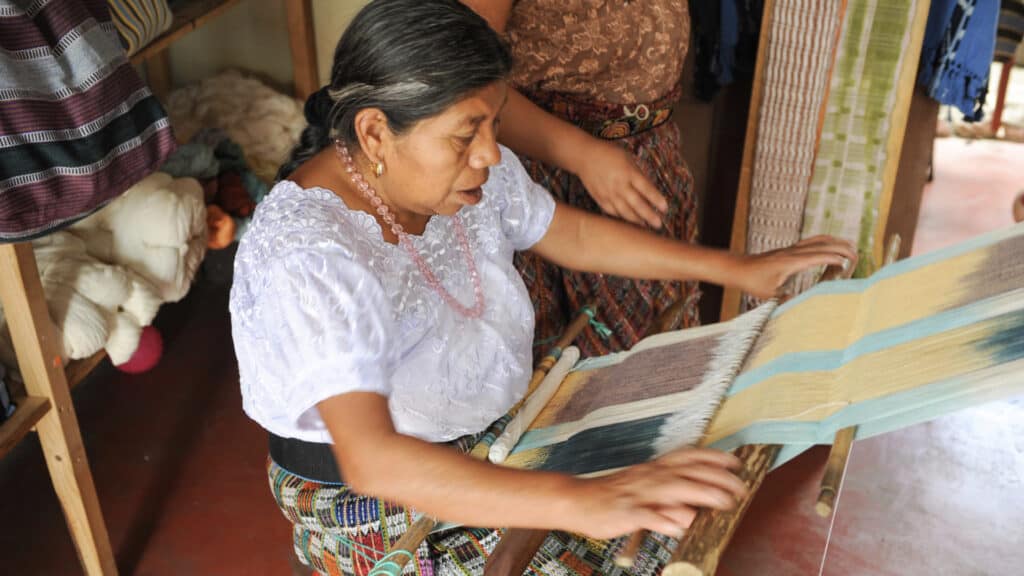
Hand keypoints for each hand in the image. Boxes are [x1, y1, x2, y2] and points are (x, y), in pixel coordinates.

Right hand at [562, 448, 745, 539]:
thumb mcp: (645, 490)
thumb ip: (670, 498)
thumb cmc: (613, 496)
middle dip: (717, 479)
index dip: (713, 457)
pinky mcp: (626, 513)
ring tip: (723, 502)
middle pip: (688, 473)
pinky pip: (647, 516)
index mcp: (654, 470)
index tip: (735, 462)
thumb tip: (694, 510)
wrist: (578, 500)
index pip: (688, 457)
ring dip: (700, 494)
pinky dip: (663, 520)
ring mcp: (638, 494)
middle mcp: (650, 477)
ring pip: (673, 490)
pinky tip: (679, 527)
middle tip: (740, 488)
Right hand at [575, 138, 667, 227]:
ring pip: (624, 211)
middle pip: (636, 203)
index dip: (656, 199)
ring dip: (636, 220)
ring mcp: (608, 193)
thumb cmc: (609, 154)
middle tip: (658, 224)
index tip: (665, 208)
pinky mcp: (600, 198)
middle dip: (649, 215)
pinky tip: (629, 222)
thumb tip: (649, 190)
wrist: (585, 156)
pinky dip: (621, 217)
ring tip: (646, 225)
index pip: (646, 188)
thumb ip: (637, 174)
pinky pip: (612, 211)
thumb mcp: (628, 158)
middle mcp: (619, 185)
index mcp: (628, 172)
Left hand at [739, 235, 858, 298]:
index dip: (834, 258)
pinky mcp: (789, 250)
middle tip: (856, 255)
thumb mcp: (768, 295)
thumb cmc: (752, 281)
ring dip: (835, 241)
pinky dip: (825, 241)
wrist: (738, 267)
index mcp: (790, 261)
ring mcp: (791, 249)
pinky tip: (831, 246)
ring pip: (818, 240)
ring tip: (850, 246)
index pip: (817, 256)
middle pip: (822, 244)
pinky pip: (811, 241)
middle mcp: (793, 252)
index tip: (848, 264)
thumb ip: (785, 300)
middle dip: (841, 248)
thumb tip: (799, 309)